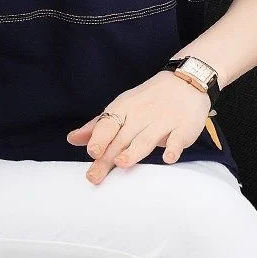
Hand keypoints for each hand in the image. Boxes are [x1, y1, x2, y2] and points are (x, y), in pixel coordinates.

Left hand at [66, 70, 213, 184]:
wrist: (184, 82)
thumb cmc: (146, 101)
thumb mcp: (121, 108)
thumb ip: (98, 127)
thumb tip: (72, 139)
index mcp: (123, 110)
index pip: (108, 124)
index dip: (100, 138)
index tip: (92, 152)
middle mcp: (141, 115)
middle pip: (122, 138)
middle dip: (108, 157)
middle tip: (94, 176)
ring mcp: (163, 121)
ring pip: (146, 138)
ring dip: (134, 151)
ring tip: (122, 163)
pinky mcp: (183, 128)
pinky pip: (177, 139)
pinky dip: (173, 148)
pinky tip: (168, 158)